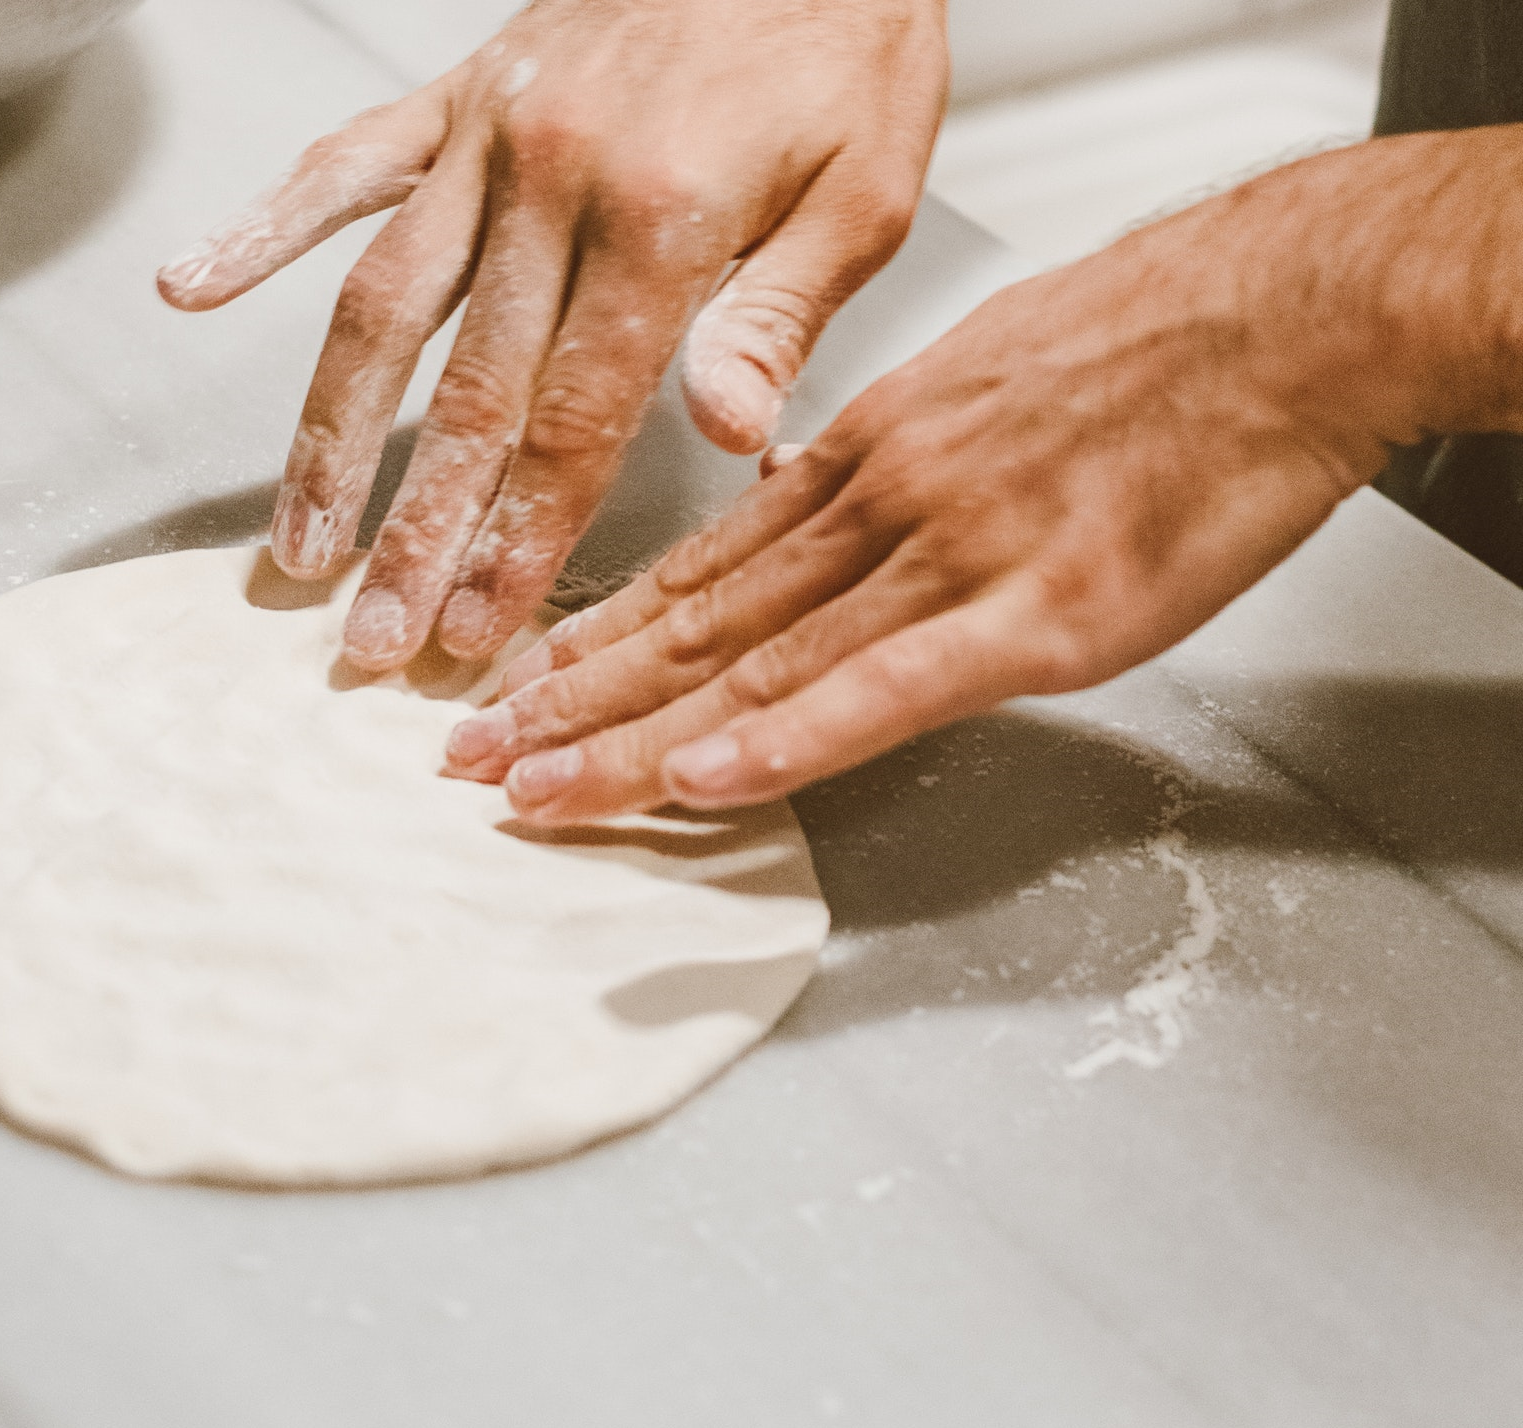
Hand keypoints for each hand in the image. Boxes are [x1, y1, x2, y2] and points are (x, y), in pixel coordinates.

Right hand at [158, 0, 947, 671]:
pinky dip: (260, 228)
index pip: (575, 418)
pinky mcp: (455, 91)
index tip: (474, 629)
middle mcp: (554, 179)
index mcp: (665, 218)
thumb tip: (731, 439)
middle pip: (467, 393)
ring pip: (381, 304)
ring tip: (296, 541)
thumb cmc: (843, 38)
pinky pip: (342, 165)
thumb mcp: (867, 186)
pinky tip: (190, 289)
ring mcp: (488, 132)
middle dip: (415, 532)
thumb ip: (780, 317)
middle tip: (371, 637)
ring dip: (331, 436)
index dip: (519, 537)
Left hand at [440, 144, 1452, 821]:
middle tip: (471, 759)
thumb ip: (892, 478)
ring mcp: (947, 560)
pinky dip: (788, 737)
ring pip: (757, 664)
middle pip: (695, 626)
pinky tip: (705, 776)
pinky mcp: (1035, 612)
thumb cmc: (1146, 348)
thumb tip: (831, 543)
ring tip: (534, 788)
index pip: (697, 570)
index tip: (520, 683)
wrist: (1281, 314)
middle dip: (571, 700)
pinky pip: (885, 688)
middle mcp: (875, 509)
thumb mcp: (975, 389)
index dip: (596, 638)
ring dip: (634, 737)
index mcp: (862, 461)